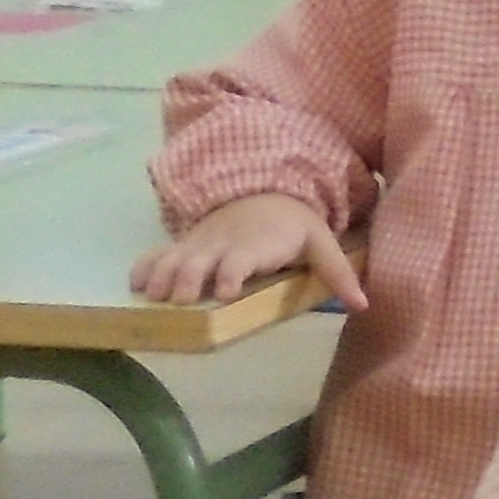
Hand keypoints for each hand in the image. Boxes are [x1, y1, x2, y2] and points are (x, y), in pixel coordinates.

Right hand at [131, 190, 364, 309]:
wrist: (265, 195)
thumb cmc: (293, 227)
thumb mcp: (320, 244)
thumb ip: (337, 274)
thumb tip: (364, 304)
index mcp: (256, 245)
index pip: (241, 258)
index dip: (230, 273)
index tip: (223, 292)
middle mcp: (223, 244)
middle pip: (199, 260)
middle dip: (187, 278)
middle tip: (180, 300)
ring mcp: (201, 244)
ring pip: (175, 258)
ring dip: (162, 275)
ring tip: (152, 296)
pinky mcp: (185, 246)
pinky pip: (159, 253)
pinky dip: (145, 266)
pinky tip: (135, 285)